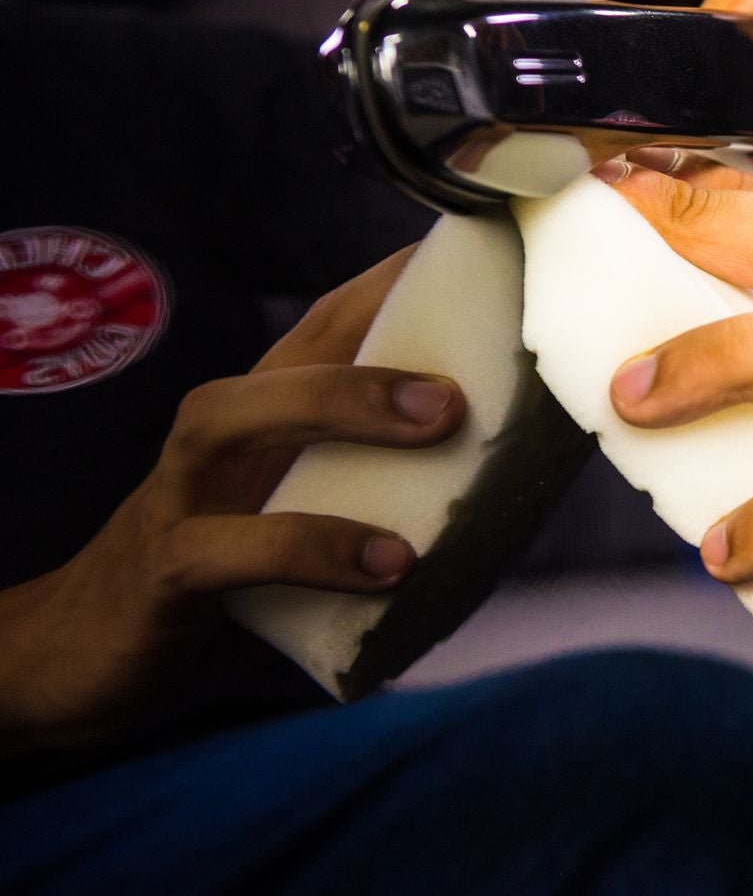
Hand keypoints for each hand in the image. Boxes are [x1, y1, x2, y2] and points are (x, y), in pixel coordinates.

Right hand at [0, 251, 465, 756]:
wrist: (88, 655)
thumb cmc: (227, 575)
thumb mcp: (311, 518)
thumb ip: (390, 492)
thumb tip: (515, 482)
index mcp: (267, 416)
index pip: (333, 322)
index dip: (402, 278)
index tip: (488, 246)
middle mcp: (222, 436)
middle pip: (287, 352)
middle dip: (379, 341)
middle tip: (473, 370)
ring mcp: (182, 495)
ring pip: (232, 420)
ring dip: (340, 410)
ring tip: (440, 425)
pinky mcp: (161, 572)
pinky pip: (224, 550)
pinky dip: (308, 551)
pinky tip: (385, 566)